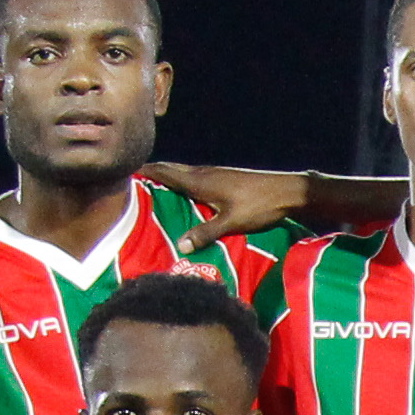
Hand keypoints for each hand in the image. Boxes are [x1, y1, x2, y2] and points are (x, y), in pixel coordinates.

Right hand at [148, 162, 325, 244]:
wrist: (288, 192)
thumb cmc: (260, 206)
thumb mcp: (232, 222)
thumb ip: (205, 232)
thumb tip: (180, 245)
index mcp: (201, 181)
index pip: (166, 172)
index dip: (146, 171)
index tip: (125, 171)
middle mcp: (205, 173)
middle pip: (172, 169)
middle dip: (153, 172)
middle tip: (133, 178)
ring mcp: (217, 174)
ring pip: (184, 172)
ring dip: (168, 176)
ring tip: (153, 185)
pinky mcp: (226, 178)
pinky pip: (196, 177)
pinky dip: (183, 181)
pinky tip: (185, 192)